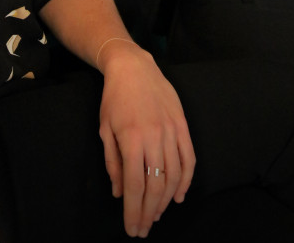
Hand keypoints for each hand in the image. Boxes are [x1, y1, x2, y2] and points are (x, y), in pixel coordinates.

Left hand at [98, 41, 194, 237]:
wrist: (133, 66)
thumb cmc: (114, 98)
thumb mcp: (105, 130)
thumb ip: (113, 163)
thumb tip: (119, 193)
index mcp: (131, 139)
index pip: (135, 186)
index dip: (133, 211)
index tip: (132, 228)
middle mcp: (154, 137)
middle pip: (156, 185)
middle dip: (149, 212)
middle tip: (144, 228)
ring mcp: (171, 130)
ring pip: (174, 175)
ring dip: (166, 200)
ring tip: (157, 214)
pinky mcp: (182, 124)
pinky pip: (189, 158)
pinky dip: (186, 180)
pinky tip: (179, 195)